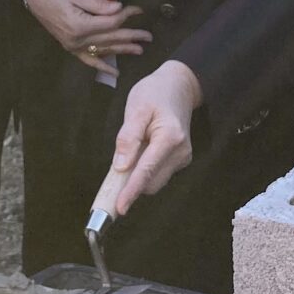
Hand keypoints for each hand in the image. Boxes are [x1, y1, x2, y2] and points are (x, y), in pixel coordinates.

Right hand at [22, 0, 149, 75]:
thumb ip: (98, 4)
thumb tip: (119, 9)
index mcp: (80, 25)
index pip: (111, 23)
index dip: (127, 16)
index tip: (139, 10)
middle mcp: (78, 40)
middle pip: (110, 38)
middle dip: (131, 36)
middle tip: (148, 36)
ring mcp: (73, 46)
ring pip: (103, 50)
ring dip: (122, 51)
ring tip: (139, 50)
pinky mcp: (70, 47)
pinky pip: (89, 60)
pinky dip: (102, 67)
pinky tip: (115, 72)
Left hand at [110, 60, 201, 214]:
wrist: (179, 86)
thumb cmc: (155, 93)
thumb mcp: (136, 108)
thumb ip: (128, 138)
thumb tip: (120, 167)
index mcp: (170, 137)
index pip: (146, 171)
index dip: (131, 191)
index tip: (119, 207)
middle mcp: (181, 151)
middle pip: (150, 182)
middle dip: (130, 185)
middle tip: (110, 176)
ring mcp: (183, 157)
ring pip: (153, 181)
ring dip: (136, 178)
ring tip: (129, 153)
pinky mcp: (180, 160)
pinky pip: (157, 174)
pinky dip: (143, 172)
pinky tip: (140, 154)